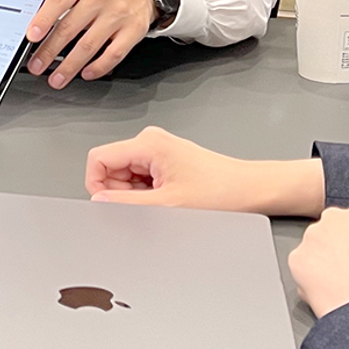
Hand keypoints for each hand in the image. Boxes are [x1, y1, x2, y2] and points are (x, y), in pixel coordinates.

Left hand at [20, 0, 155, 86]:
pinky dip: (98, 67)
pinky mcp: (133, 31)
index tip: (31, 35)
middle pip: (71, 27)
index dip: (44, 18)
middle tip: (35, 65)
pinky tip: (86, 74)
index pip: (59, 0)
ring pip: (90, 44)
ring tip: (55, 78)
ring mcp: (118, 14)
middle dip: (50, 50)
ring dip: (70, 66)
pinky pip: (114, 53)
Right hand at [86, 126, 325, 216]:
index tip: (109, 204)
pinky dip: (147, 193)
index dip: (97, 184)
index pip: (99, 159)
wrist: (251, 190)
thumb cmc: (221, 191)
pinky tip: (168, 199)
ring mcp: (158, 150)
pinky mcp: (166, 161)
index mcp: (147, 143)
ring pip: (125, 175)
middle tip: (147, 206)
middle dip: (121, 192)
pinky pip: (140, 178)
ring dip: (136, 194)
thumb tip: (99, 201)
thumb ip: (127, 204)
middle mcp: (150, 141)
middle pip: (111, 168)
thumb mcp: (168, 204)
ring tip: (164, 202)